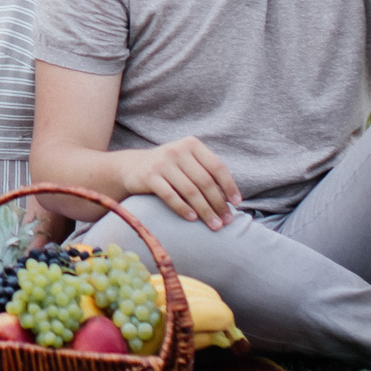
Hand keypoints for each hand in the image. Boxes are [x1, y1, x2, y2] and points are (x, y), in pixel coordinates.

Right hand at [120, 136, 240, 231]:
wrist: (133, 167)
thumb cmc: (169, 168)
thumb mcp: (187, 162)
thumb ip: (206, 173)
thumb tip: (230, 200)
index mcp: (191, 145)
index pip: (217, 166)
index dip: (229, 186)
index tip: (237, 204)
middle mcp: (177, 150)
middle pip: (205, 181)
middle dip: (218, 204)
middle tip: (226, 221)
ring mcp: (162, 163)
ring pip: (190, 191)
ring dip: (204, 210)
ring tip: (214, 225)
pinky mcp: (149, 176)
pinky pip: (170, 196)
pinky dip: (183, 209)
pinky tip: (193, 219)